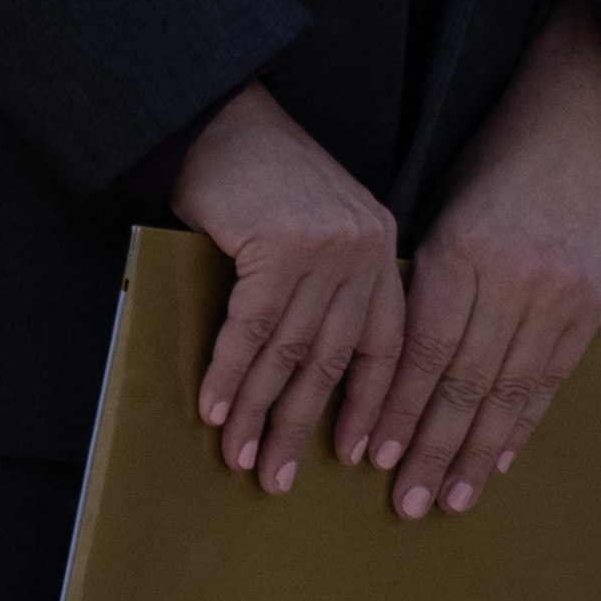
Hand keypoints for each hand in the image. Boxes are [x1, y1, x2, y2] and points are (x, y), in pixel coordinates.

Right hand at [170, 83, 404, 498]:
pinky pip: (250, 330)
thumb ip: (330, 288)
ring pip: (288, 353)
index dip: (370, 405)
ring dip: (257, 412)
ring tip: (239, 458)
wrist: (226, 121)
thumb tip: (310, 376)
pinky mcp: (278, 246)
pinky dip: (228, 375)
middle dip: (300, 426)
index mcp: (382, 252)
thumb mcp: (321, 231)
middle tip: (278, 479)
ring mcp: (324, 248)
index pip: (387, 345)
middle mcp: (364, 251)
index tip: (359, 457)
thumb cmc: (267, 180)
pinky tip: (213, 411)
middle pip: (333, 360)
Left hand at [380, 12, 600, 515]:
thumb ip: (422, 286)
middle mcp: (511, 280)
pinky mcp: (594, 303)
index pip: (422, 353)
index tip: (370, 459)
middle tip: (405, 504)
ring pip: (510, 391)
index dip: (397, 411)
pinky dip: (523, 422)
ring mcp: (559, 294)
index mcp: (460, 254)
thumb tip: (387, 368)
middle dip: (430, 450)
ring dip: (476, 453)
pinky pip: (552, 377)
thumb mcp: (443, 215)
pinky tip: (500, 459)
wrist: (583, 123)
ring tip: (450, 500)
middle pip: (464, 384)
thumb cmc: (495, 165)